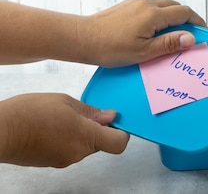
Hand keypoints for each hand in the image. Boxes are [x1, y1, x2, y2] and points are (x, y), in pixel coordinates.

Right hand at [0, 93, 128, 167]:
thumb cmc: (29, 114)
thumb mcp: (65, 102)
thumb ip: (90, 111)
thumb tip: (109, 116)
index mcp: (86, 137)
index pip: (118, 143)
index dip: (121, 132)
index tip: (116, 120)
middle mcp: (78, 153)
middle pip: (100, 143)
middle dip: (97, 128)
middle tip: (82, 112)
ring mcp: (64, 160)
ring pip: (84, 145)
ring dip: (80, 132)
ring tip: (62, 117)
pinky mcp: (52, 162)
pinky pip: (69, 149)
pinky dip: (67, 138)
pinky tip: (53, 126)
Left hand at [81, 0, 206, 66]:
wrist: (81, 38)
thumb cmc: (110, 48)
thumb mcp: (143, 52)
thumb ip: (169, 44)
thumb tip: (191, 38)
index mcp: (154, 15)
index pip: (184, 13)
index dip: (197, 21)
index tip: (202, 31)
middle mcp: (147, 4)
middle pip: (175, 6)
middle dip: (186, 18)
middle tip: (189, 33)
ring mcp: (135, 3)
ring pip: (162, 5)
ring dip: (171, 16)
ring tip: (171, 33)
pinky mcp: (126, 6)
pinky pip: (149, 7)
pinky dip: (158, 16)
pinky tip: (151, 30)